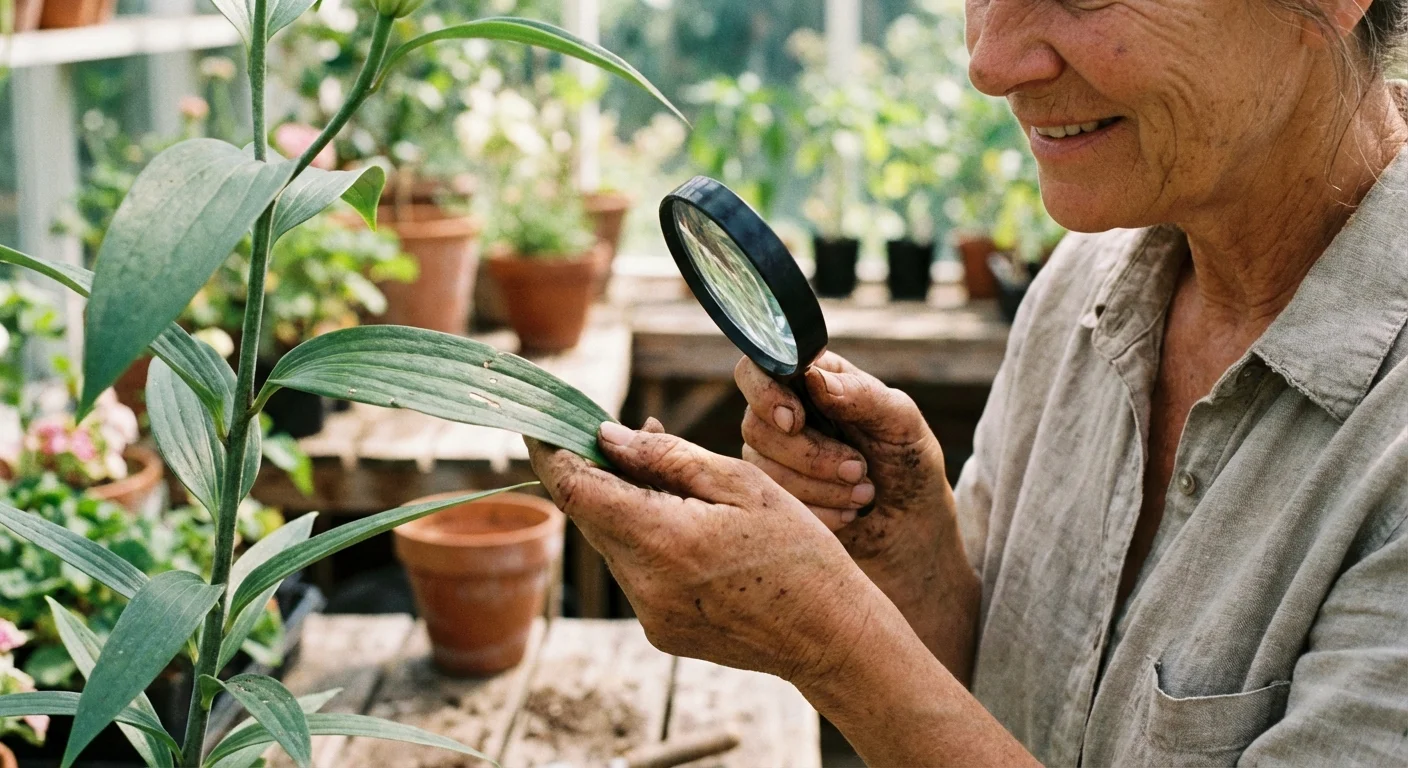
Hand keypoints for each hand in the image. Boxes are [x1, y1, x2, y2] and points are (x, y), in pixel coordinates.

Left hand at [526, 419, 876, 686]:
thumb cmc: (800, 551)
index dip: (551, 451)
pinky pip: (635, 571)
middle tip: (626, 436)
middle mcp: (644, 584)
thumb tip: (607, 437)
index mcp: (664, 540)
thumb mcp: (742, 485)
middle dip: (598, 472)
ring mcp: (649, 614)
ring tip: (676, 481)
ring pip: (613, 542)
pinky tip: (687, 524)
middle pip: (591, 515)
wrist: (832, 637)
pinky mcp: (660, 630)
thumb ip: (668, 458)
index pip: (577, 489)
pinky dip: (646, 538)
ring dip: (626, 505)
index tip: (538, 421)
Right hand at [736, 354, 976, 675]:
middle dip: (810, 455)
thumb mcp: (900, 421)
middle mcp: (782, 410)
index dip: (766, 394)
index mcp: (811, 378)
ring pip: (761, 468)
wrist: (909, 522)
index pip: (758, 368)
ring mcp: (772, 454)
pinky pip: (770, 502)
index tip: (796, 421)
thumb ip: (861, 394)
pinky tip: (847, 513)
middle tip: (859, 470)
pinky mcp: (772, 493)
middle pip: (756, 424)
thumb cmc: (907, 460)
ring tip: (864, 494)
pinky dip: (816, 510)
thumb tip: (815, 378)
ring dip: (818, 487)